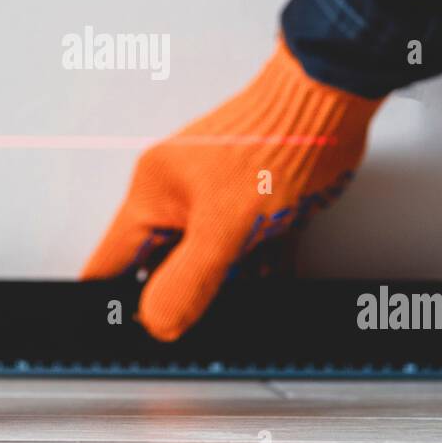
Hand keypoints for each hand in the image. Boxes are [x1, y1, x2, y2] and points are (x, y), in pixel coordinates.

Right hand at [81, 36, 382, 339]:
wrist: (329, 104)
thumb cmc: (273, 142)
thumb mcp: (223, 225)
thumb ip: (187, 280)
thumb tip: (157, 323)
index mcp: (152, 195)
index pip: (112, 261)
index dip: (112, 304)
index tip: (125, 338)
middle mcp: (178, 197)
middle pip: (160, 268)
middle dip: (177, 302)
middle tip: (192, 330)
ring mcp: (217, 201)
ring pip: (206, 264)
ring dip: (223, 290)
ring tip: (239, 304)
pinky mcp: (253, 206)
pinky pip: (244, 253)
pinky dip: (257, 273)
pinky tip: (269, 284)